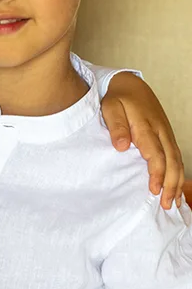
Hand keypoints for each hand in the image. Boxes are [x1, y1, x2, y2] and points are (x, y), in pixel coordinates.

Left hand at [101, 72, 184, 209]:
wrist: (129, 84)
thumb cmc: (117, 98)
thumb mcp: (110, 108)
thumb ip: (116, 126)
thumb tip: (122, 146)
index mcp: (147, 126)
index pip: (156, 154)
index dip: (157, 173)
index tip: (153, 189)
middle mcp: (161, 131)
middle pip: (171, 161)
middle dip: (171, 184)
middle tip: (166, 204)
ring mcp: (166, 133)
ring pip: (177, 160)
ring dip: (177, 181)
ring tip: (173, 202)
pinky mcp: (167, 135)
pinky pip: (176, 156)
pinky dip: (178, 173)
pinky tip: (176, 188)